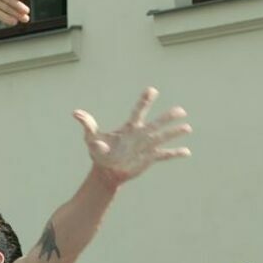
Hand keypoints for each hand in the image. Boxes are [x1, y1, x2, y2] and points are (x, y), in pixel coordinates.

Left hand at [73, 89, 191, 185]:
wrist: (106, 171)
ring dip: (175, 133)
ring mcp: (147, 146)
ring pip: (163, 137)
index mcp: (129, 127)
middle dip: (168, 116)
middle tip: (181, 110)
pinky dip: (175, 154)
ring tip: (187, 128)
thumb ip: (87, 125)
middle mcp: (141, 134)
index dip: (145, 101)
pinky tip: (186, 152)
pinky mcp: (149, 158)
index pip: (138, 111)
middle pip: (156, 123)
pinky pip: (164, 155)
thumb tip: (76, 113)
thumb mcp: (91, 138)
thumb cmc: (99, 153)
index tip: (152, 90)